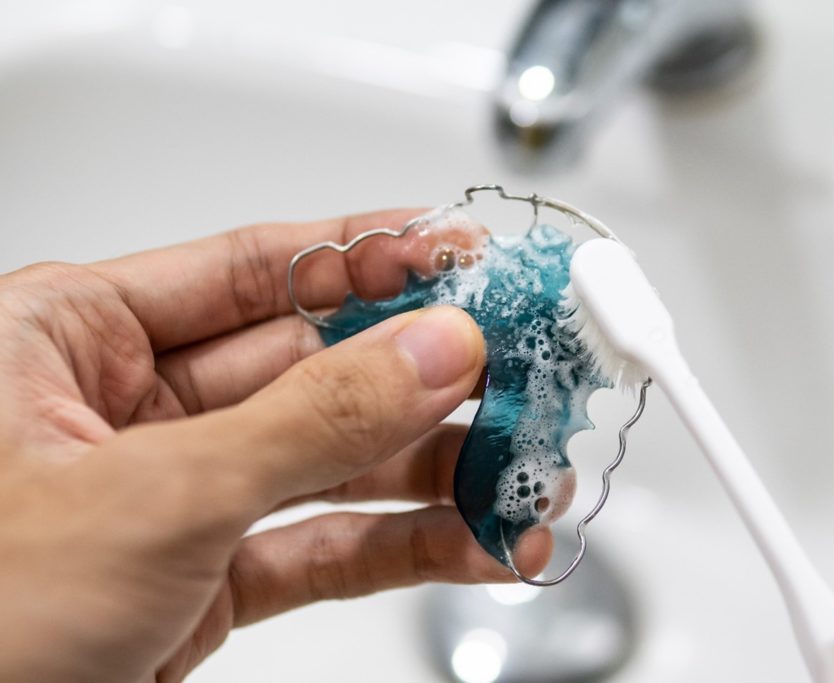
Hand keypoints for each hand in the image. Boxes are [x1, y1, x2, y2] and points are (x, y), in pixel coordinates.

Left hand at [0, 211, 550, 682]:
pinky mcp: (202, 579)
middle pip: (313, 368)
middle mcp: (127, 409)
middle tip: (521, 374)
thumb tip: (433, 349)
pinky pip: (320, 548)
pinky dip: (402, 548)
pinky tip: (474, 544)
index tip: (459, 253)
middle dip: (425, 380)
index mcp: (70, 337)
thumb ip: (308, 420)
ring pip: (330, 464)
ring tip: (523, 476)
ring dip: (434, 475)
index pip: (252, 269)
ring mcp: (175, 497)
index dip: (365, 256)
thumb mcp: (152, 498)